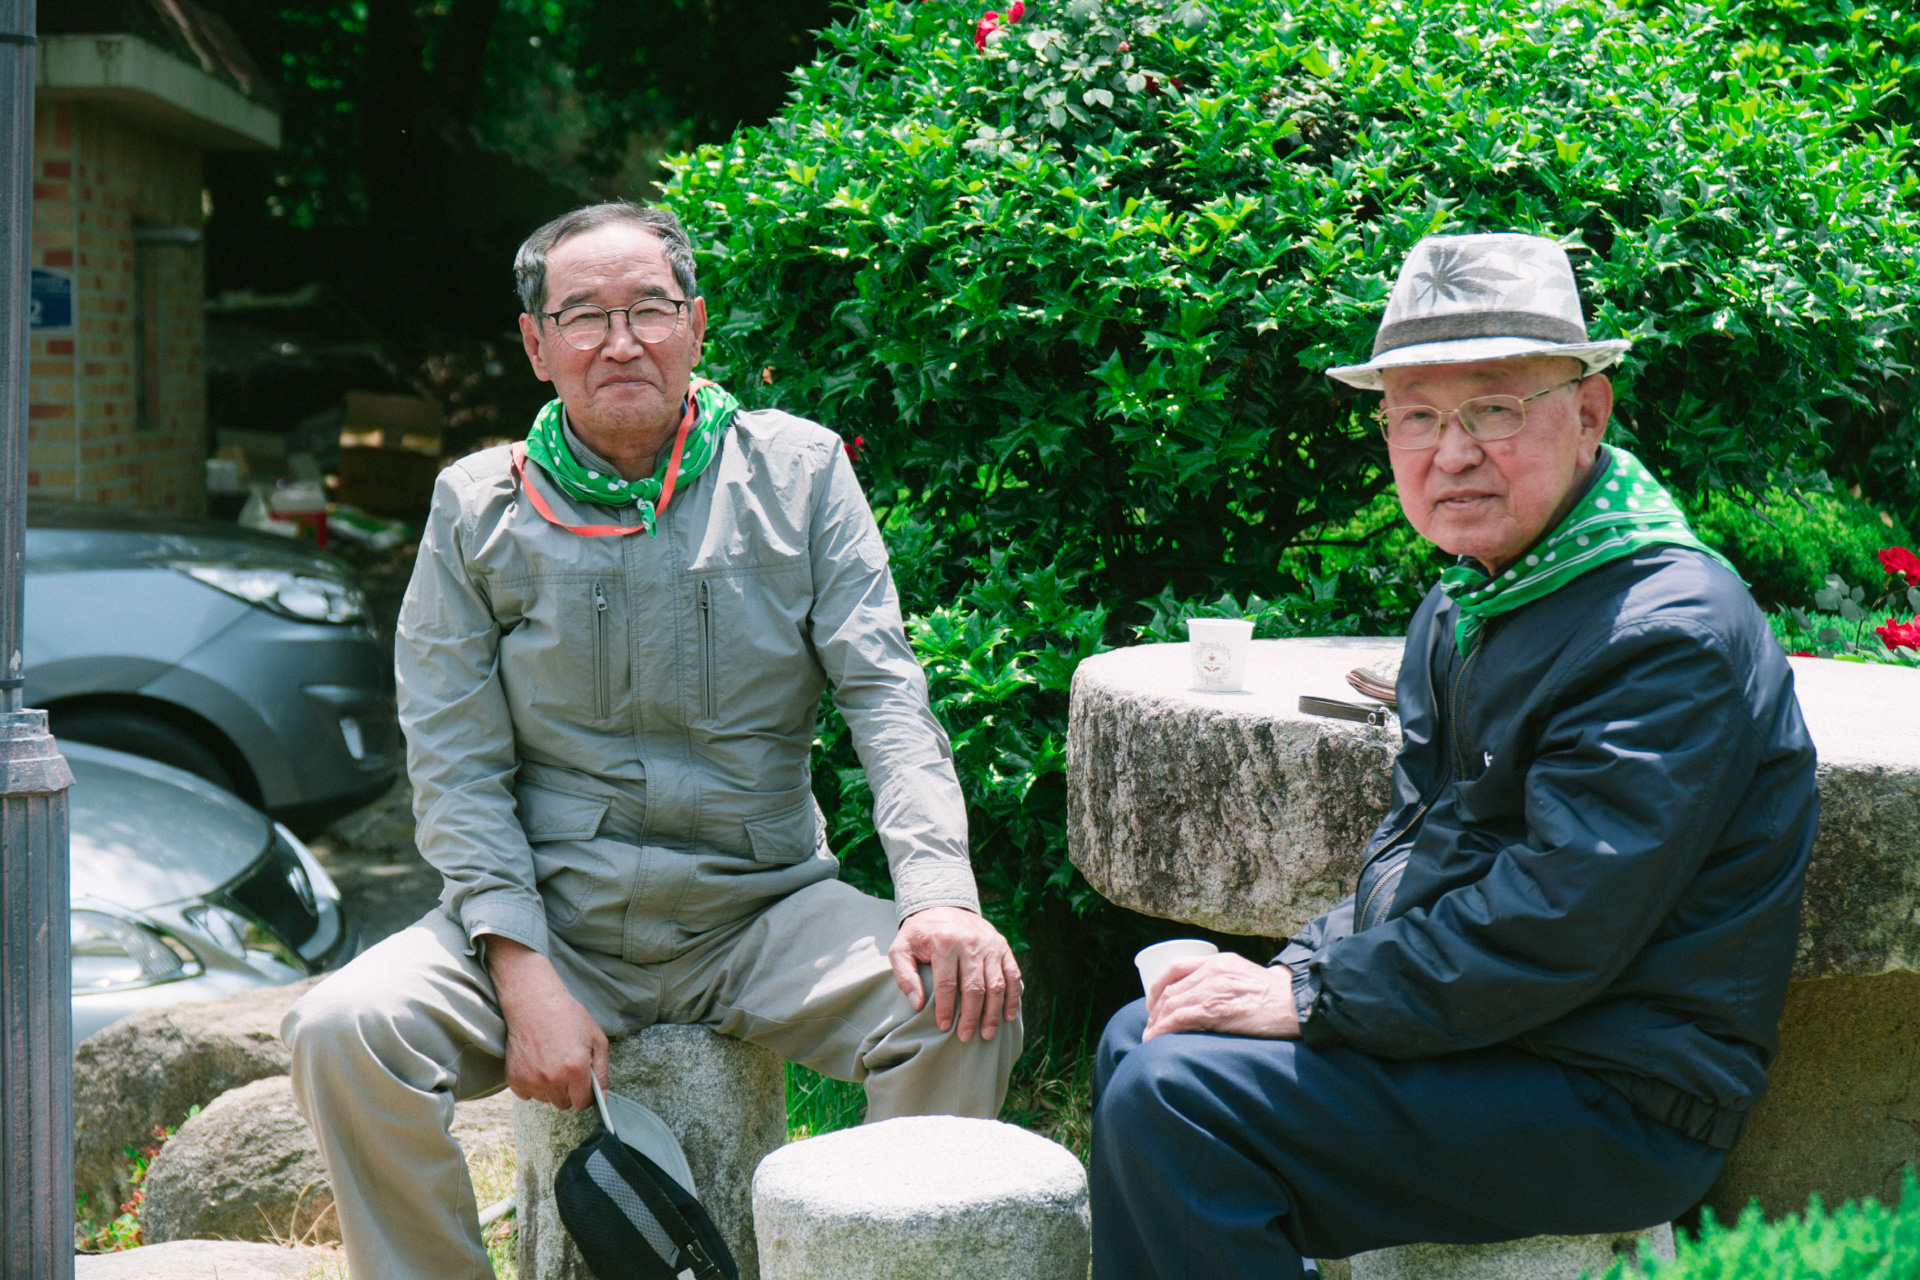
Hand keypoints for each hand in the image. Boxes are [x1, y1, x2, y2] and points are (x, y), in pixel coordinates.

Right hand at [484, 936, 607, 1109]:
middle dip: (568, 1091)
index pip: (583, 1103)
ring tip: (550, 1061)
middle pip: (564, 1104)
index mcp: (575, 1069)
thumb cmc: (568, 1017)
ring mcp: (531, 1080)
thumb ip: (602, 1072)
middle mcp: (553, 1078)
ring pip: (546, 1100)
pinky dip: (532, 1084)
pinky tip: (536, 1063)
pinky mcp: (514, 1079)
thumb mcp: (597, 1039)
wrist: (533, 1002)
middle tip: (566, 1067)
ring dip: (550, 1088)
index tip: (582, 1082)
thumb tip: (602, 1100)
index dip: (585, 1093)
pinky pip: (527, 1095)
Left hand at [888, 906, 1021, 1042]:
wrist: (944, 904)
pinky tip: (1007, 1015)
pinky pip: (1013, 974)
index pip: (946, 984)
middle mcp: (970, 942)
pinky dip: (1012, 996)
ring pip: (996, 984)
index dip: (945, 1009)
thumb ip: (904, 975)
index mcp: (944, 942)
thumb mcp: (901, 948)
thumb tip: (917, 1003)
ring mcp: (990, 944)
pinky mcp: (1002, 946)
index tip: (944, 1027)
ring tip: (987, 1034)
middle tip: (965, 1037)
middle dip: (971, 1016)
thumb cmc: (921, 933)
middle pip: (974, 987)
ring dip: (993, 1012)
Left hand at [1142, 952, 1298, 1041]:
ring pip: (1172, 1003)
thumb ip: (1227, 982)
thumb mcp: (1247, 978)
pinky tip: (1157, 1039)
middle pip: (1171, 988)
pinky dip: (1164, 1029)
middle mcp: (1213, 970)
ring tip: (1150, 1037)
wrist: (1299, 1003)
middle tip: (1150, 1026)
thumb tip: (1211, 1001)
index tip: (1153, 1002)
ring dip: (1156, 1022)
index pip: (1177, 966)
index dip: (1158, 985)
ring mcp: (1214, 988)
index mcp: (1219, 962)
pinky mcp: (1217, 1008)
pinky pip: (1181, 1018)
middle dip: (1156, 1009)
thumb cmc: (1278, 998)